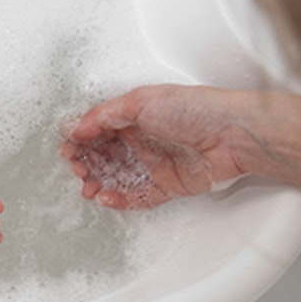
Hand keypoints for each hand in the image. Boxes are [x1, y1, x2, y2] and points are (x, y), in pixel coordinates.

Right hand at [60, 84, 250, 209]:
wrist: (232, 135)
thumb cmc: (196, 109)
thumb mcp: (141, 101)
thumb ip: (105, 115)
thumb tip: (78, 127)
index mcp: (135, 116)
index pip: (98, 130)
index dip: (80, 140)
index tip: (68, 149)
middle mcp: (142, 140)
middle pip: (103, 155)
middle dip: (85, 163)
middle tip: (77, 169)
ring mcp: (154, 164)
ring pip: (115, 178)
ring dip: (97, 183)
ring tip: (89, 187)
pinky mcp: (167, 186)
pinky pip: (136, 197)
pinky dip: (119, 200)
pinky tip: (106, 197)